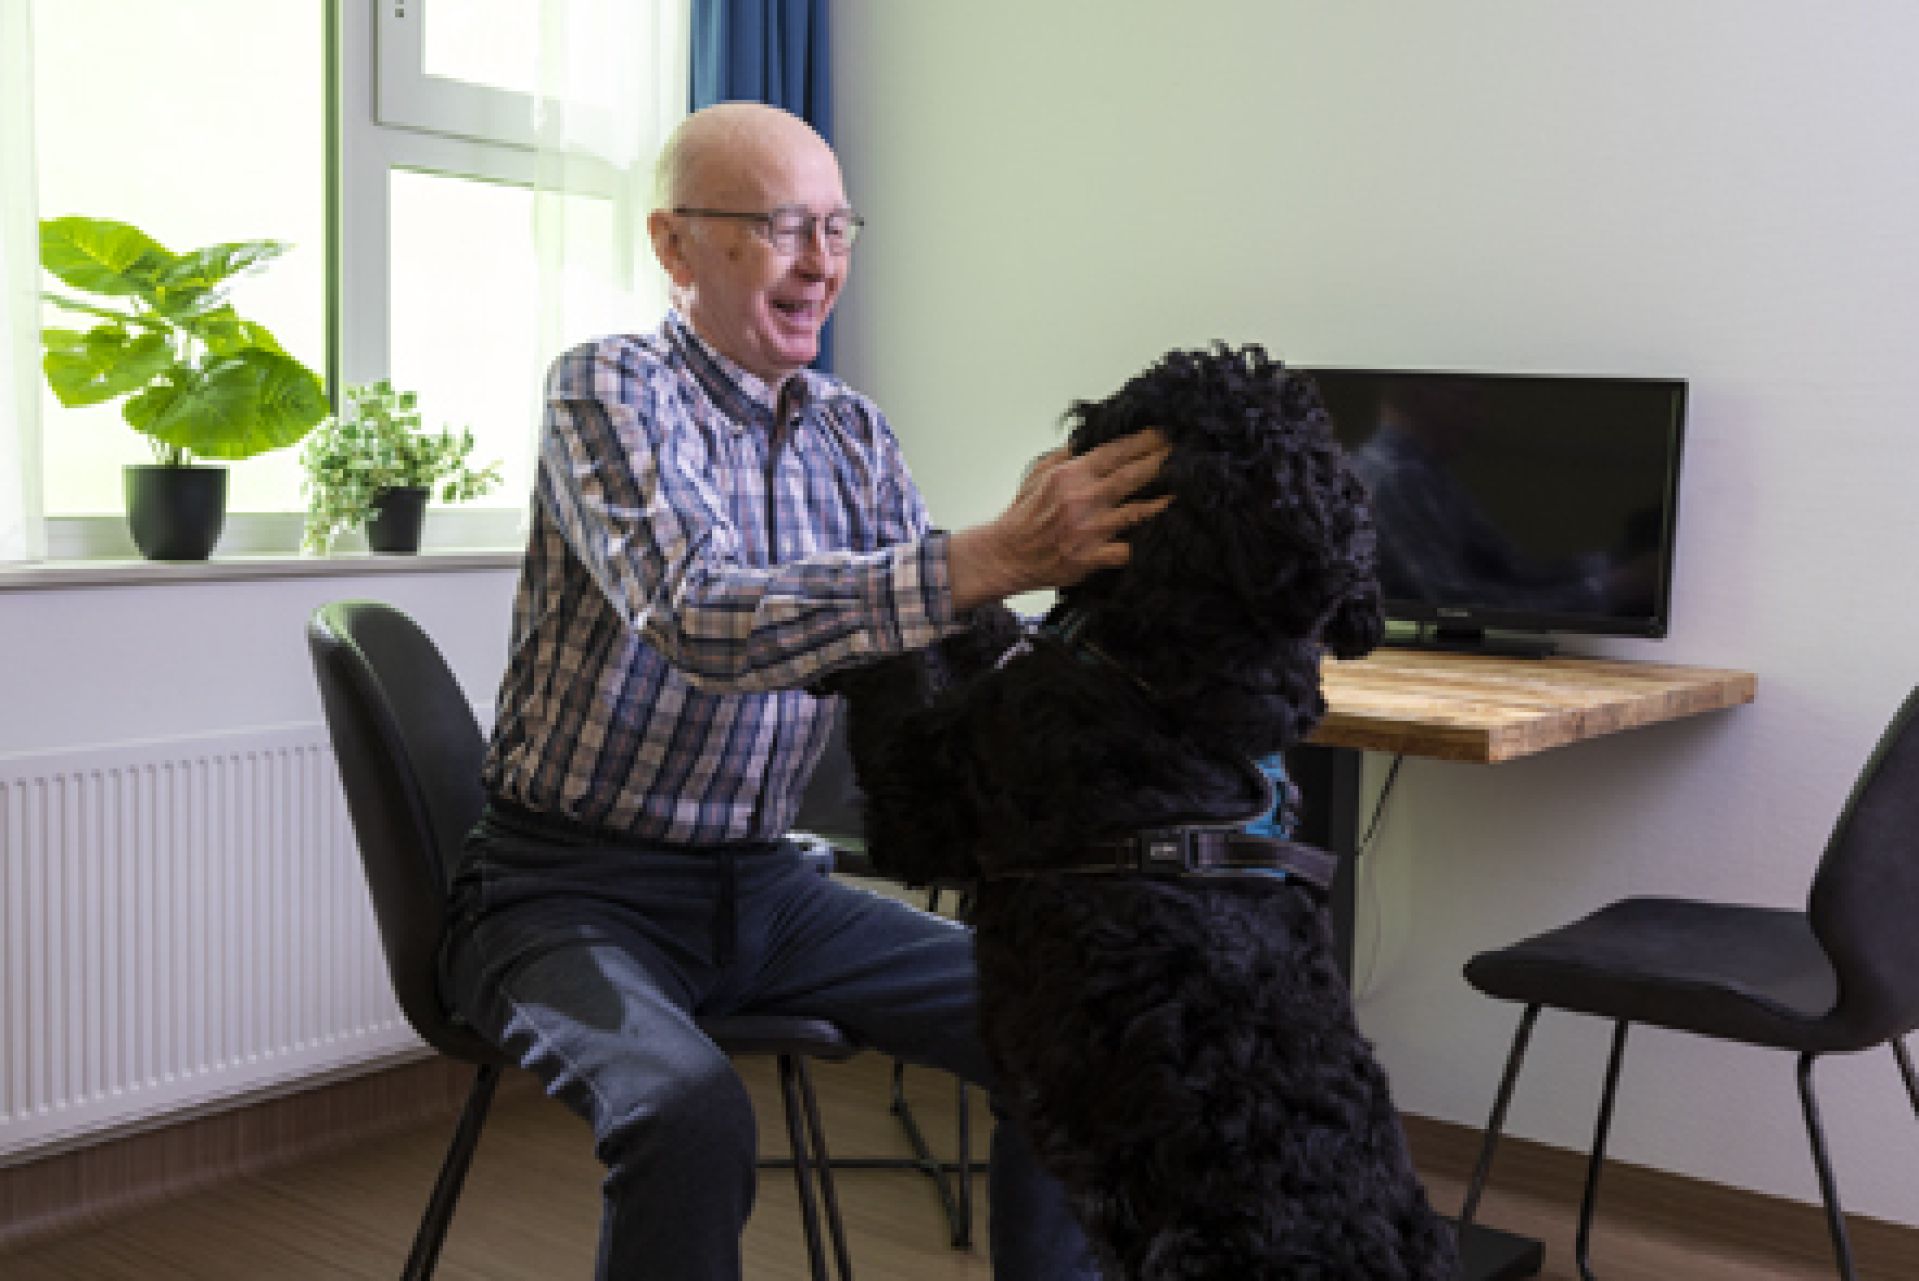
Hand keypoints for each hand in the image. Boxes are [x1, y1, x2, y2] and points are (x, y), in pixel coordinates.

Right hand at [948, 429, 1172, 609]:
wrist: (1007, 554)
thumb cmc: (1023, 515)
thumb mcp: (1038, 473)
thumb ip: (1067, 453)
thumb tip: (1090, 434)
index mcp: (1070, 475)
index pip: (1114, 451)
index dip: (1143, 440)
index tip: (1165, 432)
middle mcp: (1082, 499)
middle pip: (1132, 476)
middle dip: (1162, 461)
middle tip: (1187, 451)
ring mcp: (1089, 529)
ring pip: (1137, 511)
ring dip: (1165, 499)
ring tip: (1190, 488)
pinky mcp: (1092, 557)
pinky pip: (1128, 550)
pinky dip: (1147, 542)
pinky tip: (1168, 534)